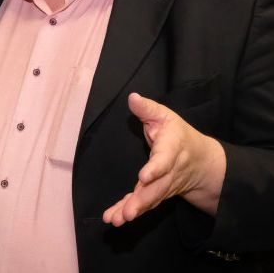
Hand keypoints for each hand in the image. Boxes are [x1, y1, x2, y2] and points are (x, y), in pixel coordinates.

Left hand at [102, 93, 225, 225]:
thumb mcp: (165, 116)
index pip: (164, 160)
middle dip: (141, 201)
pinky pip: (144, 204)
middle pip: (157, 188)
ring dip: (133, 210)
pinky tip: (114, 218)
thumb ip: (148, 109)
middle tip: (127, 213)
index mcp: (172, 149)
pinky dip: (129, 211)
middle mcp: (169, 172)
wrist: (201, 161)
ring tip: (116, 220)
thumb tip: (132, 97)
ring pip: (150, 200)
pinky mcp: (157, 193)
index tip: (143, 177)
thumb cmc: (178, 134)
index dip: (155, 169)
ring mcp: (164, 186)